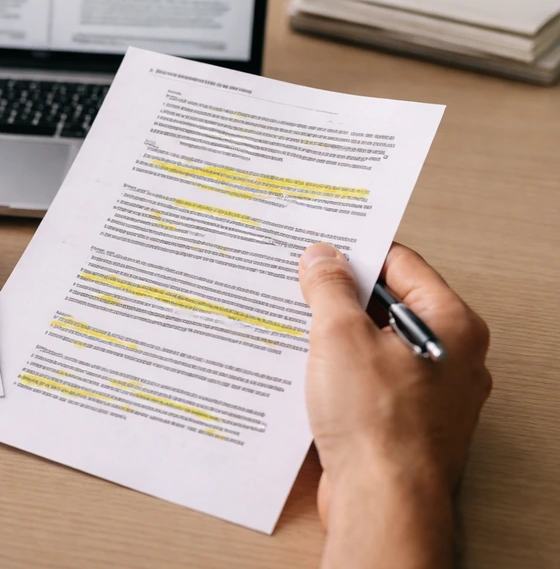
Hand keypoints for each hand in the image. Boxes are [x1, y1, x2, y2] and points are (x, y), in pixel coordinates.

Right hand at [299, 242, 490, 568]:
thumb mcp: (341, 335)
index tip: (322, 248)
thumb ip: (330, 288)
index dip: (358, 253)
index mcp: (452, 326)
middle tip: (303, 284)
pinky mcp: (402, 422)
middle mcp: (450, 358)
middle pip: (390, 305)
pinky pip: (369, 381)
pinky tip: (307, 369)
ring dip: (337, 336)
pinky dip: (340, 371)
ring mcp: (428, 393)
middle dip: (342, 296)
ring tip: (298, 325)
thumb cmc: (379, 426)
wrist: (382, 501)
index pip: (403, 266)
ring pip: (376, 345)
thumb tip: (323, 259)